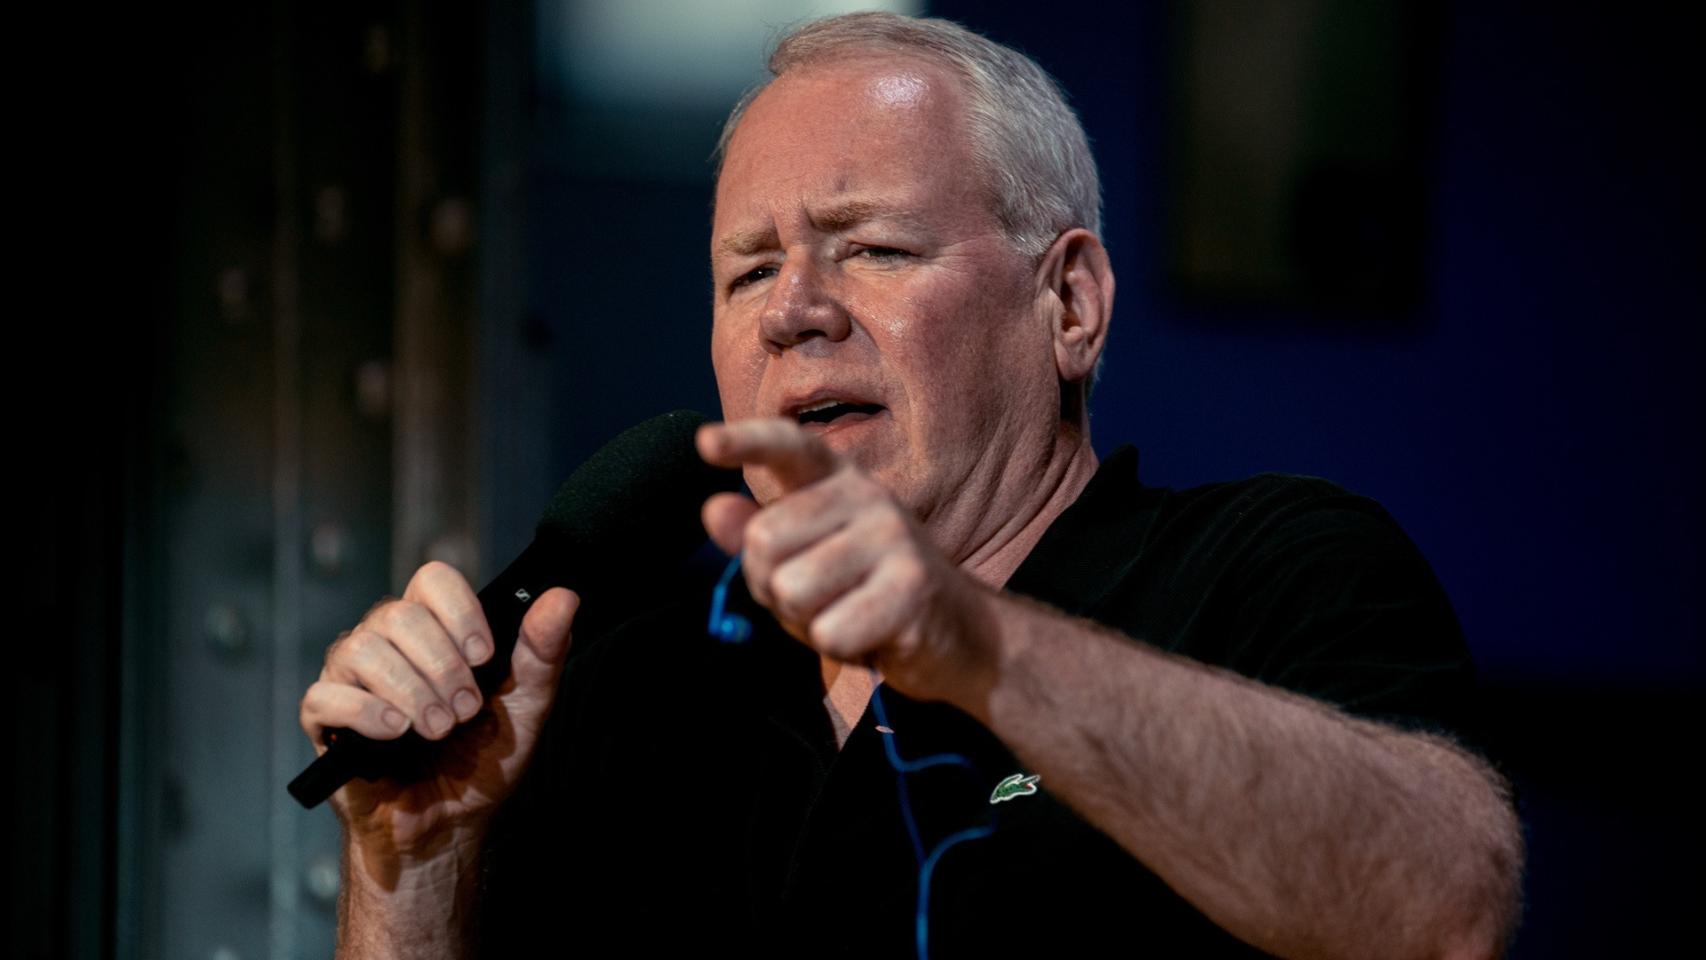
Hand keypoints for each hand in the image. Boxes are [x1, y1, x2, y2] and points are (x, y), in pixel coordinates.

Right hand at [298, 561, 578, 863]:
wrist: (448, 826)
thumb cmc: (481, 761)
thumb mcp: (527, 706)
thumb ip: (542, 651)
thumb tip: (562, 597)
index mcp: (434, 629)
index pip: (432, 579)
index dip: (459, 611)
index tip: (484, 657)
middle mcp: (386, 642)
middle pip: (397, 614)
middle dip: (441, 666)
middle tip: (465, 711)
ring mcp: (350, 677)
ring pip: (361, 649)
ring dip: (410, 691)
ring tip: (437, 730)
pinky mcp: (324, 719)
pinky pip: (325, 696)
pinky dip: (366, 713)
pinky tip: (397, 733)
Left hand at [696, 418, 994, 701]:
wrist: (960, 636)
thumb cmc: (867, 594)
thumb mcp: (804, 561)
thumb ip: (756, 536)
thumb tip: (713, 509)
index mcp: (838, 480)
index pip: (789, 446)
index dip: (745, 441)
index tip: (705, 443)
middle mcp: (868, 496)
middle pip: (764, 540)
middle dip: (771, 585)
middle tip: (817, 597)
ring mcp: (895, 537)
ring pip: (792, 589)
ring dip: (806, 621)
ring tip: (846, 614)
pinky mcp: (913, 587)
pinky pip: (829, 630)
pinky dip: (839, 648)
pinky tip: (871, 636)